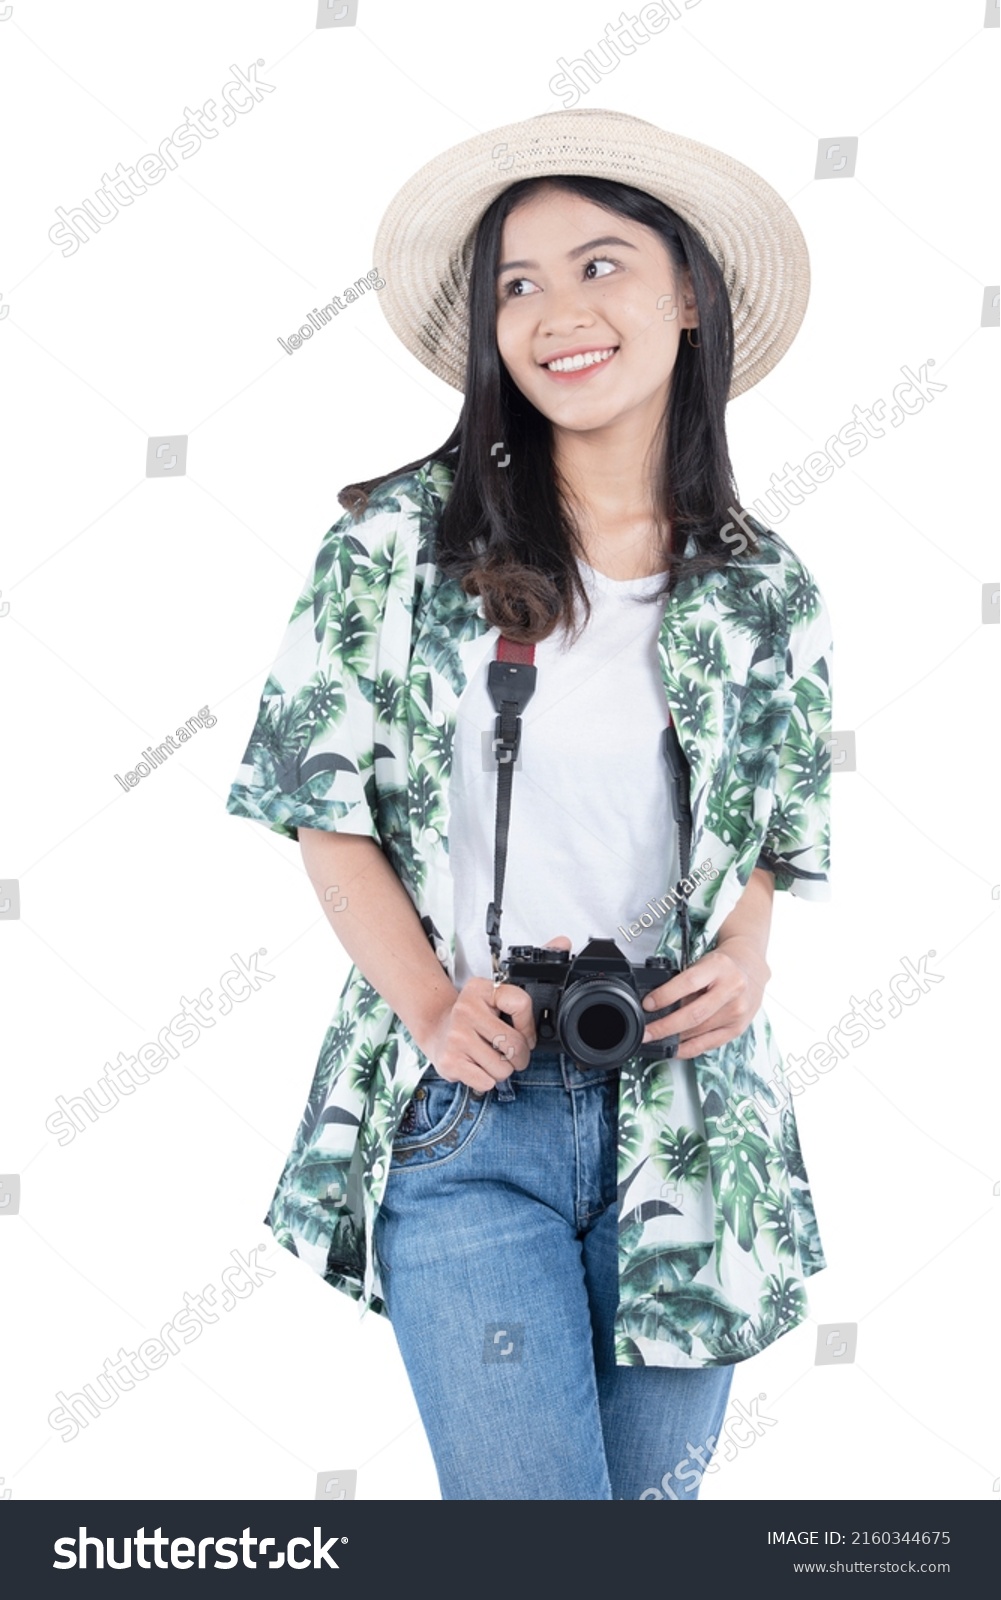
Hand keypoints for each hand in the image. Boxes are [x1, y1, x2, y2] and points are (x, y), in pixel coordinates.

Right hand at [423, 935, 569, 1092]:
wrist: (435, 1028)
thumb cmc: (472, 1014)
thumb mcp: (495, 992)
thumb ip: (530, 971)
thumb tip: (563, 941)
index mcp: (481, 990)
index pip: (521, 1003)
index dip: (527, 1025)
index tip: (522, 1031)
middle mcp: (466, 1010)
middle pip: (515, 1045)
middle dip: (518, 1056)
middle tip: (508, 1052)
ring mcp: (456, 1037)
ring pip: (502, 1068)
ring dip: (501, 1069)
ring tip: (488, 1057)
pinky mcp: (450, 1061)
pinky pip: (486, 1082)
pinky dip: (485, 1080)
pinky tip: (476, 1065)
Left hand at [639, 935, 770, 1058]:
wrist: (751, 967)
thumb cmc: (723, 965)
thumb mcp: (703, 963)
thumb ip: (684, 982)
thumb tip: (656, 1005)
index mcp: (720, 967)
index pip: (688, 983)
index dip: (665, 996)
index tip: (647, 1005)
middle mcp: (732, 990)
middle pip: (694, 1014)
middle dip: (664, 1027)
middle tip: (646, 1032)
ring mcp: (737, 1011)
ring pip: (699, 1032)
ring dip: (673, 1039)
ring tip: (655, 1039)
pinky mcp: (738, 1028)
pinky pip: (709, 1044)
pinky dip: (688, 1048)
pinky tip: (674, 1048)